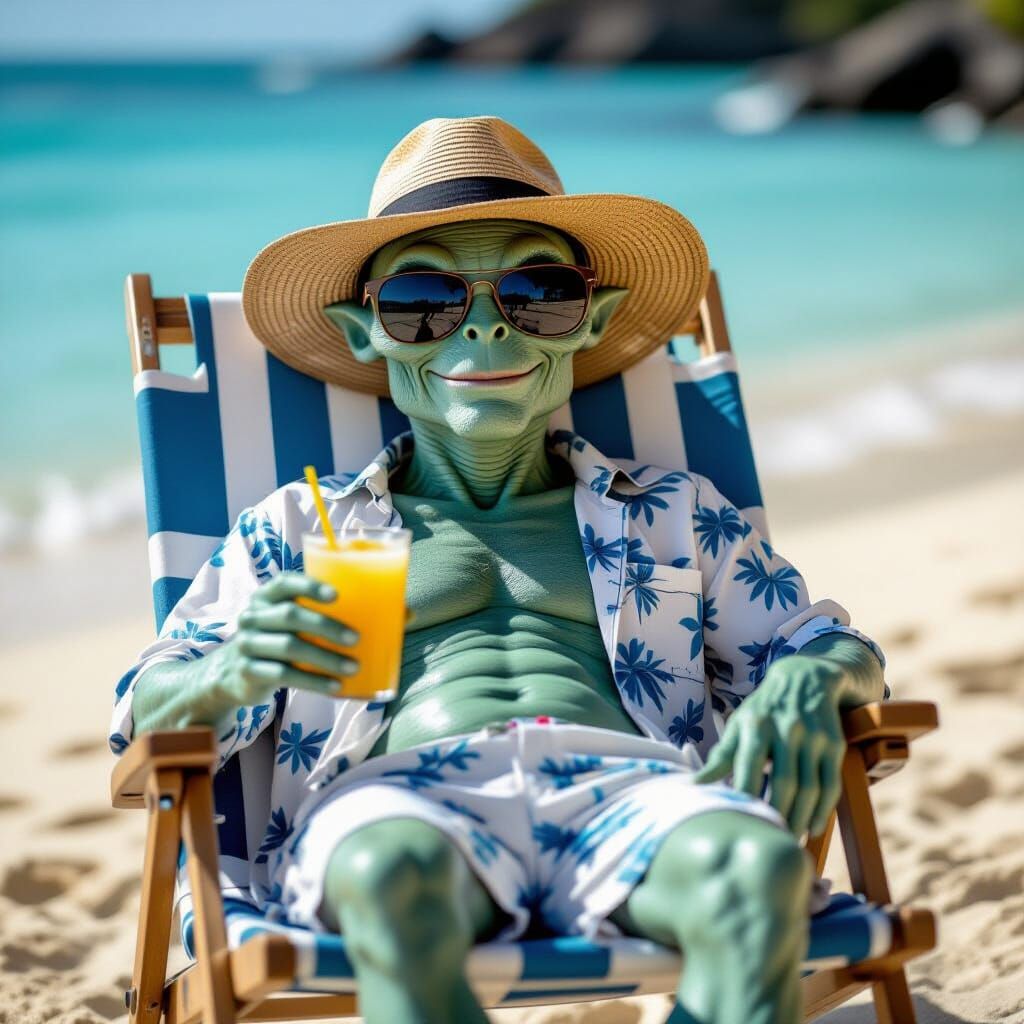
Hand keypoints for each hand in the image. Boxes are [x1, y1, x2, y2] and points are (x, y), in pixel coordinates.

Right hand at [226, 572, 359, 702]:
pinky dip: (313, 681)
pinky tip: (334, 686)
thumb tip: (395, 612)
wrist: (234, 673)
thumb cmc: (277, 639)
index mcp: (265, 596)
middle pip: (290, 615)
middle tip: (356, 638)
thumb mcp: (289, 622)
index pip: (285, 582)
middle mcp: (252, 616)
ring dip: (325, 658)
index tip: (337, 595)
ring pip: (289, 647)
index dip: (310, 586)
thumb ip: (321, 612)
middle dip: (326, 626)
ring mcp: (247, 644)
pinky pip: (284, 675)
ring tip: (353, 667)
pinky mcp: (247, 671)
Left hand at [695, 654, 846, 836]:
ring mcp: (813, 737)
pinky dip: (823, 811)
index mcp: (756, 725)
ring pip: (809, 788)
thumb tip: (695, 785)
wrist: (804, 678)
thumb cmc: (763, 710)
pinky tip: (812, 828)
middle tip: (767, 839)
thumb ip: (721, 757)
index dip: (746, 796)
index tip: (740, 822)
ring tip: (787, 839)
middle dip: (776, 815)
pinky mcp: (834, 744)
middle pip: (783, 783)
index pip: (749, 767)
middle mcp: (786, 729)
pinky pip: (831, 785)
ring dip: (800, 819)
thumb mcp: (739, 725)